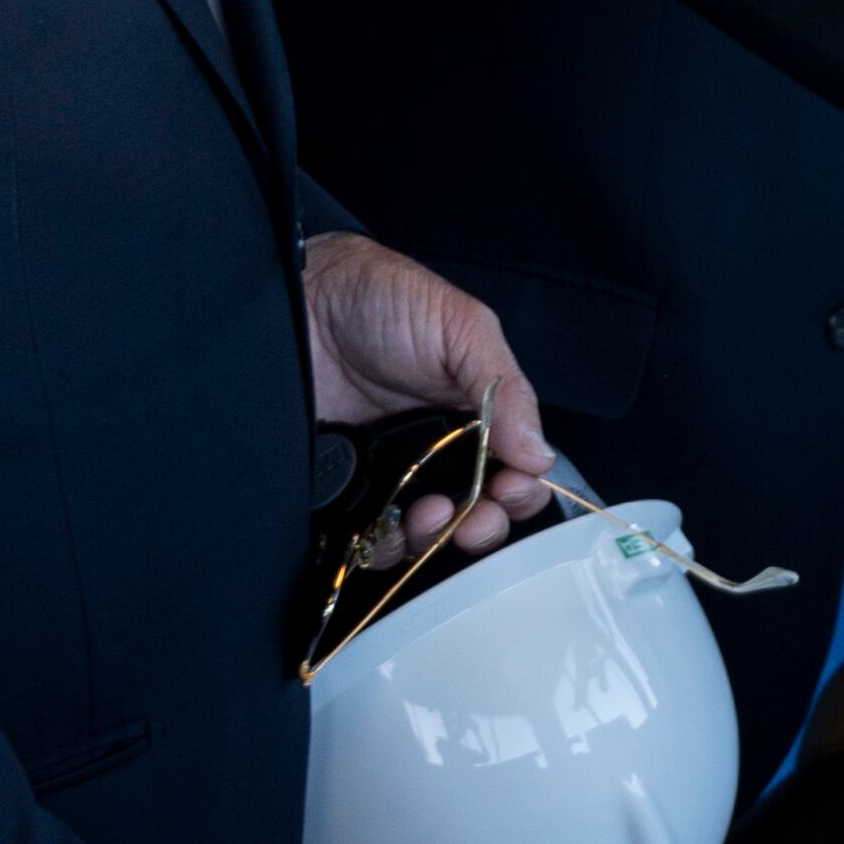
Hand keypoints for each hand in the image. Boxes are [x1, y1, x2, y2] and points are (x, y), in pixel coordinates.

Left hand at [304, 232, 552, 566]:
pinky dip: (385, 545)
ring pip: (427, 532)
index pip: (514, 470)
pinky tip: (390, 528)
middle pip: (476, 511)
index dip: (519, 491)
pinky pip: (371, 533)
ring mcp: (392, 472)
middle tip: (474, 520)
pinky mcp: (346, 487)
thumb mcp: (461, 327)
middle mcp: (439, 450)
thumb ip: (505, 388)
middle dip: (484, 525)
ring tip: (428, 516)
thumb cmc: (385, 299)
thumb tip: (540, 456)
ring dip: (437, 538)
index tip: (511, 490)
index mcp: (477, 414)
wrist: (302, 299)